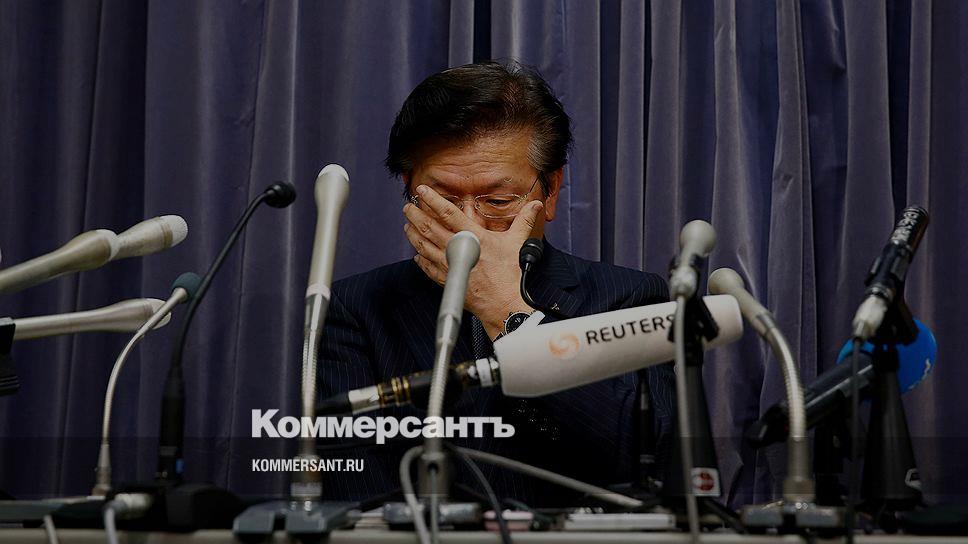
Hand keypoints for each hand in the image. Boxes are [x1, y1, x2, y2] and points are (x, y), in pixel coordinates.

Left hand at [403, 184, 542, 338]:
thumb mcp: (518, 242)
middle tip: (408, 206)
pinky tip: (417, 253)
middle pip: (430, 228)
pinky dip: (420, 259)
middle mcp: (459, 249)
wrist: (503, 303)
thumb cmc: (509, 275)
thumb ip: (524, 220)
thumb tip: (535, 206)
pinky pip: (428, 267)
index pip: (448, 213)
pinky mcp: (447, 280)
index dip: (433, 200)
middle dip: (416, 215)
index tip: (423, 191)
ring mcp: (450, 265)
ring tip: (408, 225)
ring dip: (414, 233)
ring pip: (424, 245)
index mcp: (474, 236)